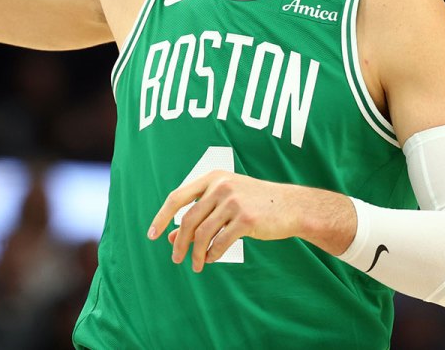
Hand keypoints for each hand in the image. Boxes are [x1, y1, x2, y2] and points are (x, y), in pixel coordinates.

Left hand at [147, 171, 300, 272]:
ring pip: (203, 233)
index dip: (162, 217)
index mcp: (213, 178)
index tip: (152, 234)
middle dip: (180, 242)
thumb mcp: (225, 204)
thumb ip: (200, 217)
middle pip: (188, 219)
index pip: (177, 197)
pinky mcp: (246, 219)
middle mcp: (221, 186)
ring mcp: (233, 201)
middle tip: (176, 259)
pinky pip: (220, 242)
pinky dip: (213, 254)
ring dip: (196, 253)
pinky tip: (212, 259)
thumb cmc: (255, 204)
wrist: (291, 206)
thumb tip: (172, 238)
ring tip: (196, 265)